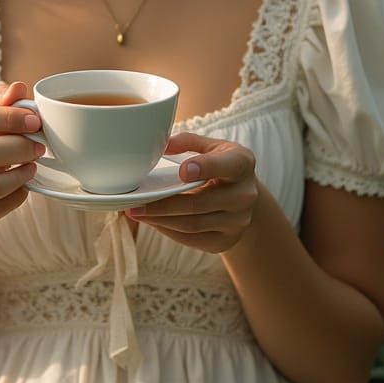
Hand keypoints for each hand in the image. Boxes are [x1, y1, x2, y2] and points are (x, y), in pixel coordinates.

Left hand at [125, 132, 260, 253]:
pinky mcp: (227, 241)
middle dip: (165, 204)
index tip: (181, 170)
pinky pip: (193, 239)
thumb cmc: (221, 164)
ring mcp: (238, 221)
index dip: (206, 168)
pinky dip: (169, 231)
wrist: (243, 195)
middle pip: (201, 203)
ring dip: (162, 220)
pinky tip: (153, 221)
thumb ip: (188, 141)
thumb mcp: (211, 146)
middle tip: (137, 202)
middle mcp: (245, 194)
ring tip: (138, 212)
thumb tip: (163, 145)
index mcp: (242, 163)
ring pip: (193, 224)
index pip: (227, 165)